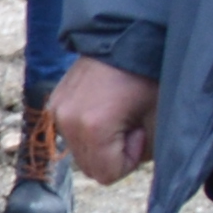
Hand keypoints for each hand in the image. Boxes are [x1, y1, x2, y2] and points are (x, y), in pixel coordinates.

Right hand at [44, 60, 158, 185]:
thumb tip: (130, 159)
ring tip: (116, 116)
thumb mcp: (157, 119)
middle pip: (90, 168)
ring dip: (99, 143)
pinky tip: (103, 108)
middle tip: (129, 124)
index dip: (129, 159)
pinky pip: (71, 133)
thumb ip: (145, 152)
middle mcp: (68, 122)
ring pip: (79, 153)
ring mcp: (57, 111)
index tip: (138, 130)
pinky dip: (87, 130)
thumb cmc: (147, 75)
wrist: (126, 37)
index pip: (107, 175)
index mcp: (93, 127)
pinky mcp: (55, 102)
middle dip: (112, 155)